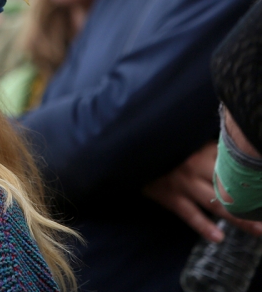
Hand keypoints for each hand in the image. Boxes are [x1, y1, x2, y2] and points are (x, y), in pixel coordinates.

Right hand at [143, 142, 261, 241]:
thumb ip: (212, 149)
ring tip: (259, 230)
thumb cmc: (165, 149)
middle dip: (254, 202)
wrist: (132, 153)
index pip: (235, 166)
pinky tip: (218, 237)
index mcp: (203, 150)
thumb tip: (238, 154)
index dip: (254, 179)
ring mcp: (183, 183)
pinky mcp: (169, 196)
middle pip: (232, 187)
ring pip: (216, 203)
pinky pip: (190, 214)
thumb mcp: (189, 143)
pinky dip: (203, 227)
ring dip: (239, 218)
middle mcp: (196, 166)